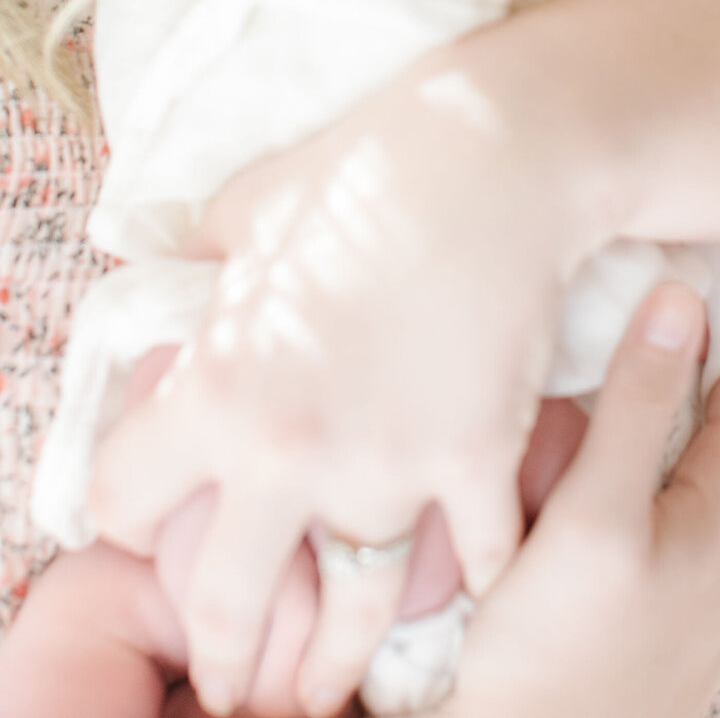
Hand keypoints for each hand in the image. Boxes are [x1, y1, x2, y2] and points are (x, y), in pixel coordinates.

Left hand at [87, 77, 608, 717]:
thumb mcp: (249, 206)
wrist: (492, 157)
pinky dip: (477, 582)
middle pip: (227, 604)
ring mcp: (387, 467)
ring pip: (350, 613)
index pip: (124, 501)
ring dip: (333, 664)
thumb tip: (179, 273)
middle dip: (226, 656)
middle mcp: (287, 451)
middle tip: (234, 680)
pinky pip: (475, 559)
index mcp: (215, 389)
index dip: (135, 512)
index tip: (158, 522)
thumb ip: (205, 262)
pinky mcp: (477, 460)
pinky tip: (471, 599)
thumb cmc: (365, 168)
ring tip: (326, 688)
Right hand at [445, 284, 719, 717]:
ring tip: (591, 377)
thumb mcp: (590, 514)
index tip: (693, 246)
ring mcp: (712, 592)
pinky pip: (665, 516)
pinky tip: (585, 471)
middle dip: (680, 358)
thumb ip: (638, 402)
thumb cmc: (547, 659)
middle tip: (623, 297)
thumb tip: (684, 293)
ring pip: (690, 466)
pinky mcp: (672, 619)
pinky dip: (638, 477)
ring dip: (654, 419)